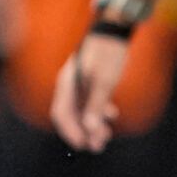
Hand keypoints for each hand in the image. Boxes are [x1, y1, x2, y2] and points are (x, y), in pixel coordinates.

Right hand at [52, 32, 129, 151]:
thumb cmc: (108, 53)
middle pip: (71, 115)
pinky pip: (91, 102)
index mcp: (67, 84)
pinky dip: (99, 112)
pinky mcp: (90, 80)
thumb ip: (96, 104)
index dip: (70, 131)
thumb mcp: (104, 80)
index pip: (61, 114)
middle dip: (84, 132)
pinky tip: (112, 115)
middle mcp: (70, 86)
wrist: (115, 29)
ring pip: (82, 110)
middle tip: (98, 147)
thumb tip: (91, 129)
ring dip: (92, 125)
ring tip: (106, 136)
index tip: (83, 144)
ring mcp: (79, 83)